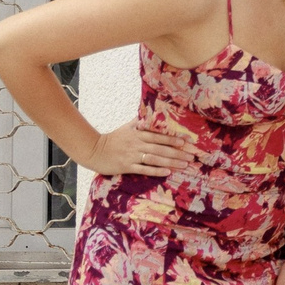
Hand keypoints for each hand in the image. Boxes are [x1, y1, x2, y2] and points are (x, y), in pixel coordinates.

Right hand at [80, 120, 194, 176]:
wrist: (93, 150)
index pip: (159, 136)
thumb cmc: (112, 139)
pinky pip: (144, 169)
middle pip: (161, 148)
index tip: (187, 141)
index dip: (174, 138)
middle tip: (192, 156)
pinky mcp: (126, 166)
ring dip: (171, 162)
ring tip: (184, 165)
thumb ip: (140, 121)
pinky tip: (167, 172)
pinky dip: (156, 170)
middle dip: (178, 152)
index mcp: (138, 134)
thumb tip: (152, 112)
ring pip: (155, 159)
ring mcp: (131, 155)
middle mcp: (136, 144)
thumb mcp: (126, 127)